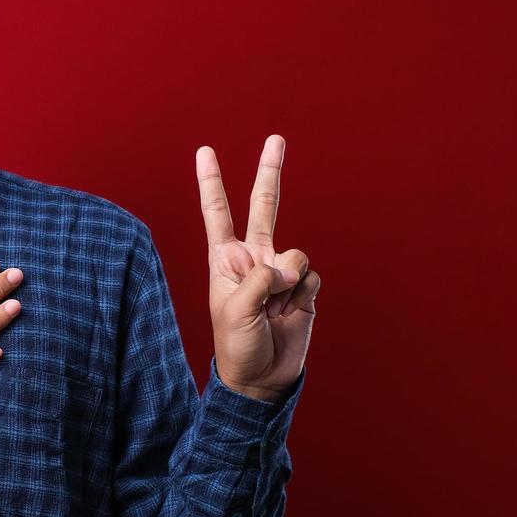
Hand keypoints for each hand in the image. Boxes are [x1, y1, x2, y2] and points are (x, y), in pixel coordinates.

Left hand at [195, 134, 320, 402]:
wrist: (263, 378)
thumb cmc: (237, 345)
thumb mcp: (236, 310)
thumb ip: (262, 279)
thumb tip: (292, 264)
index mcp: (226, 259)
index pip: (217, 213)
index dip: (212, 183)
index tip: (205, 151)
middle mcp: (254, 258)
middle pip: (263, 207)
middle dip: (269, 172)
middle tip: (276, 138)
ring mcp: (280, 271)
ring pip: (296, 252)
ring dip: (289, 280)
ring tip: (275, 309)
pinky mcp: (303, 287)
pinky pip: (311, 276)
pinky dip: (303, 295)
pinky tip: (291, 313)